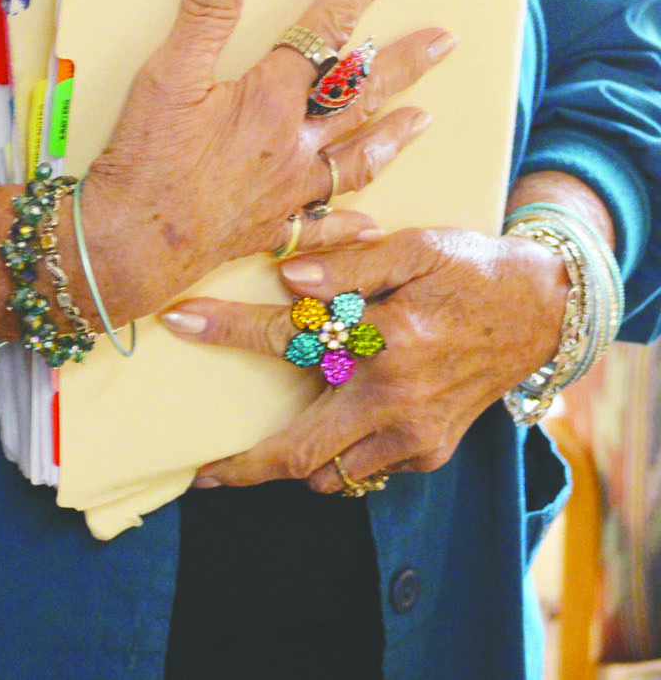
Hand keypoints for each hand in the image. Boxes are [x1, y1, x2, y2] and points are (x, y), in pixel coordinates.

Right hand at [76, 0, 454, 326]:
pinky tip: (372, 221)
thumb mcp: (165, 74)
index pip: (327, 28)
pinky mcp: (274, 231)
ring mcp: (290, 192)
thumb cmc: (145, 160)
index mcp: (272, 98)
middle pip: (361, 94)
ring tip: (425, 117)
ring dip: (394, 133)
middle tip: (446, 41)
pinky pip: (327, 227)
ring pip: (358, 159)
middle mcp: (294, 143)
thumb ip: (203, 13)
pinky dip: (352, 221)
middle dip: (406, 61)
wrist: (128, 246)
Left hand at [162, 225, 569, 491]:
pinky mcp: (429, 451)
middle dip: (242, 466)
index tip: (178, 321)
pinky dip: (336, 457)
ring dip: (290, 461)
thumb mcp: (416, 247)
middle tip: (199, 471)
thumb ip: (349, 264)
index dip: (226, 330)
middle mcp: (398, 399)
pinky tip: (322, 424)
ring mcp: (415, 435)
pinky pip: (365, 469)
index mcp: (388, 340)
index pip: (288, 338)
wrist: (539, 310)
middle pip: (300, 451)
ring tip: (250, 448)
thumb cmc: (469, 268)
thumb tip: (287, 278)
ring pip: (331, 472)